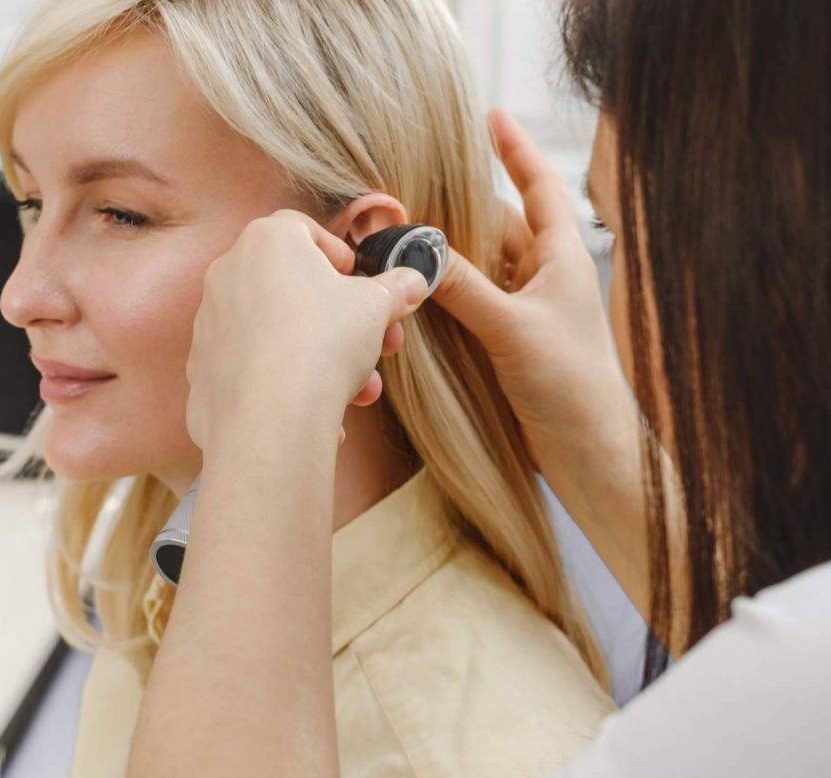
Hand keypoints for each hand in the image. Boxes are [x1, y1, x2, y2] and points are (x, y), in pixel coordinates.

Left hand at [186, 210, 429, 450]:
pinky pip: (255, 367)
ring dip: (323, 356)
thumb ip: (394, 289)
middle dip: (344, 320)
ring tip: (361, 390)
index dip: (340, 255)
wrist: (269, 418)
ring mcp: (210, 321)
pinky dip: (286, 382)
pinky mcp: (203, 367)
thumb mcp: (375, 308)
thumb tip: (412, 282)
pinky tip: (321, 413)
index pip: (305, 230)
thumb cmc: (321, 344)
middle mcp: (227, 273)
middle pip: (295, 288)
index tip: (362, 284)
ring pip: (278, 332)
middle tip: (380, 345)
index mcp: (266, 241)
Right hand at [431, 109, 636, 475]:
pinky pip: (470, 301)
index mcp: (561, 258)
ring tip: (399, 234)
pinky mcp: (506, 341)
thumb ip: (465, 288)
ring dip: (446, 253)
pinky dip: (445, 291)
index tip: (490, 117)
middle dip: (456, 207)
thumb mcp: (513, 329)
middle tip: (408, 192)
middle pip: (496, 225)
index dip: (514, 152)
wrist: (587, 452)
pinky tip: (415, 288)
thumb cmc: (569, 384)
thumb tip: (417, 250)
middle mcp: (543, 276)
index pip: (537, 189)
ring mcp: (524, 309)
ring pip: (478, 264)